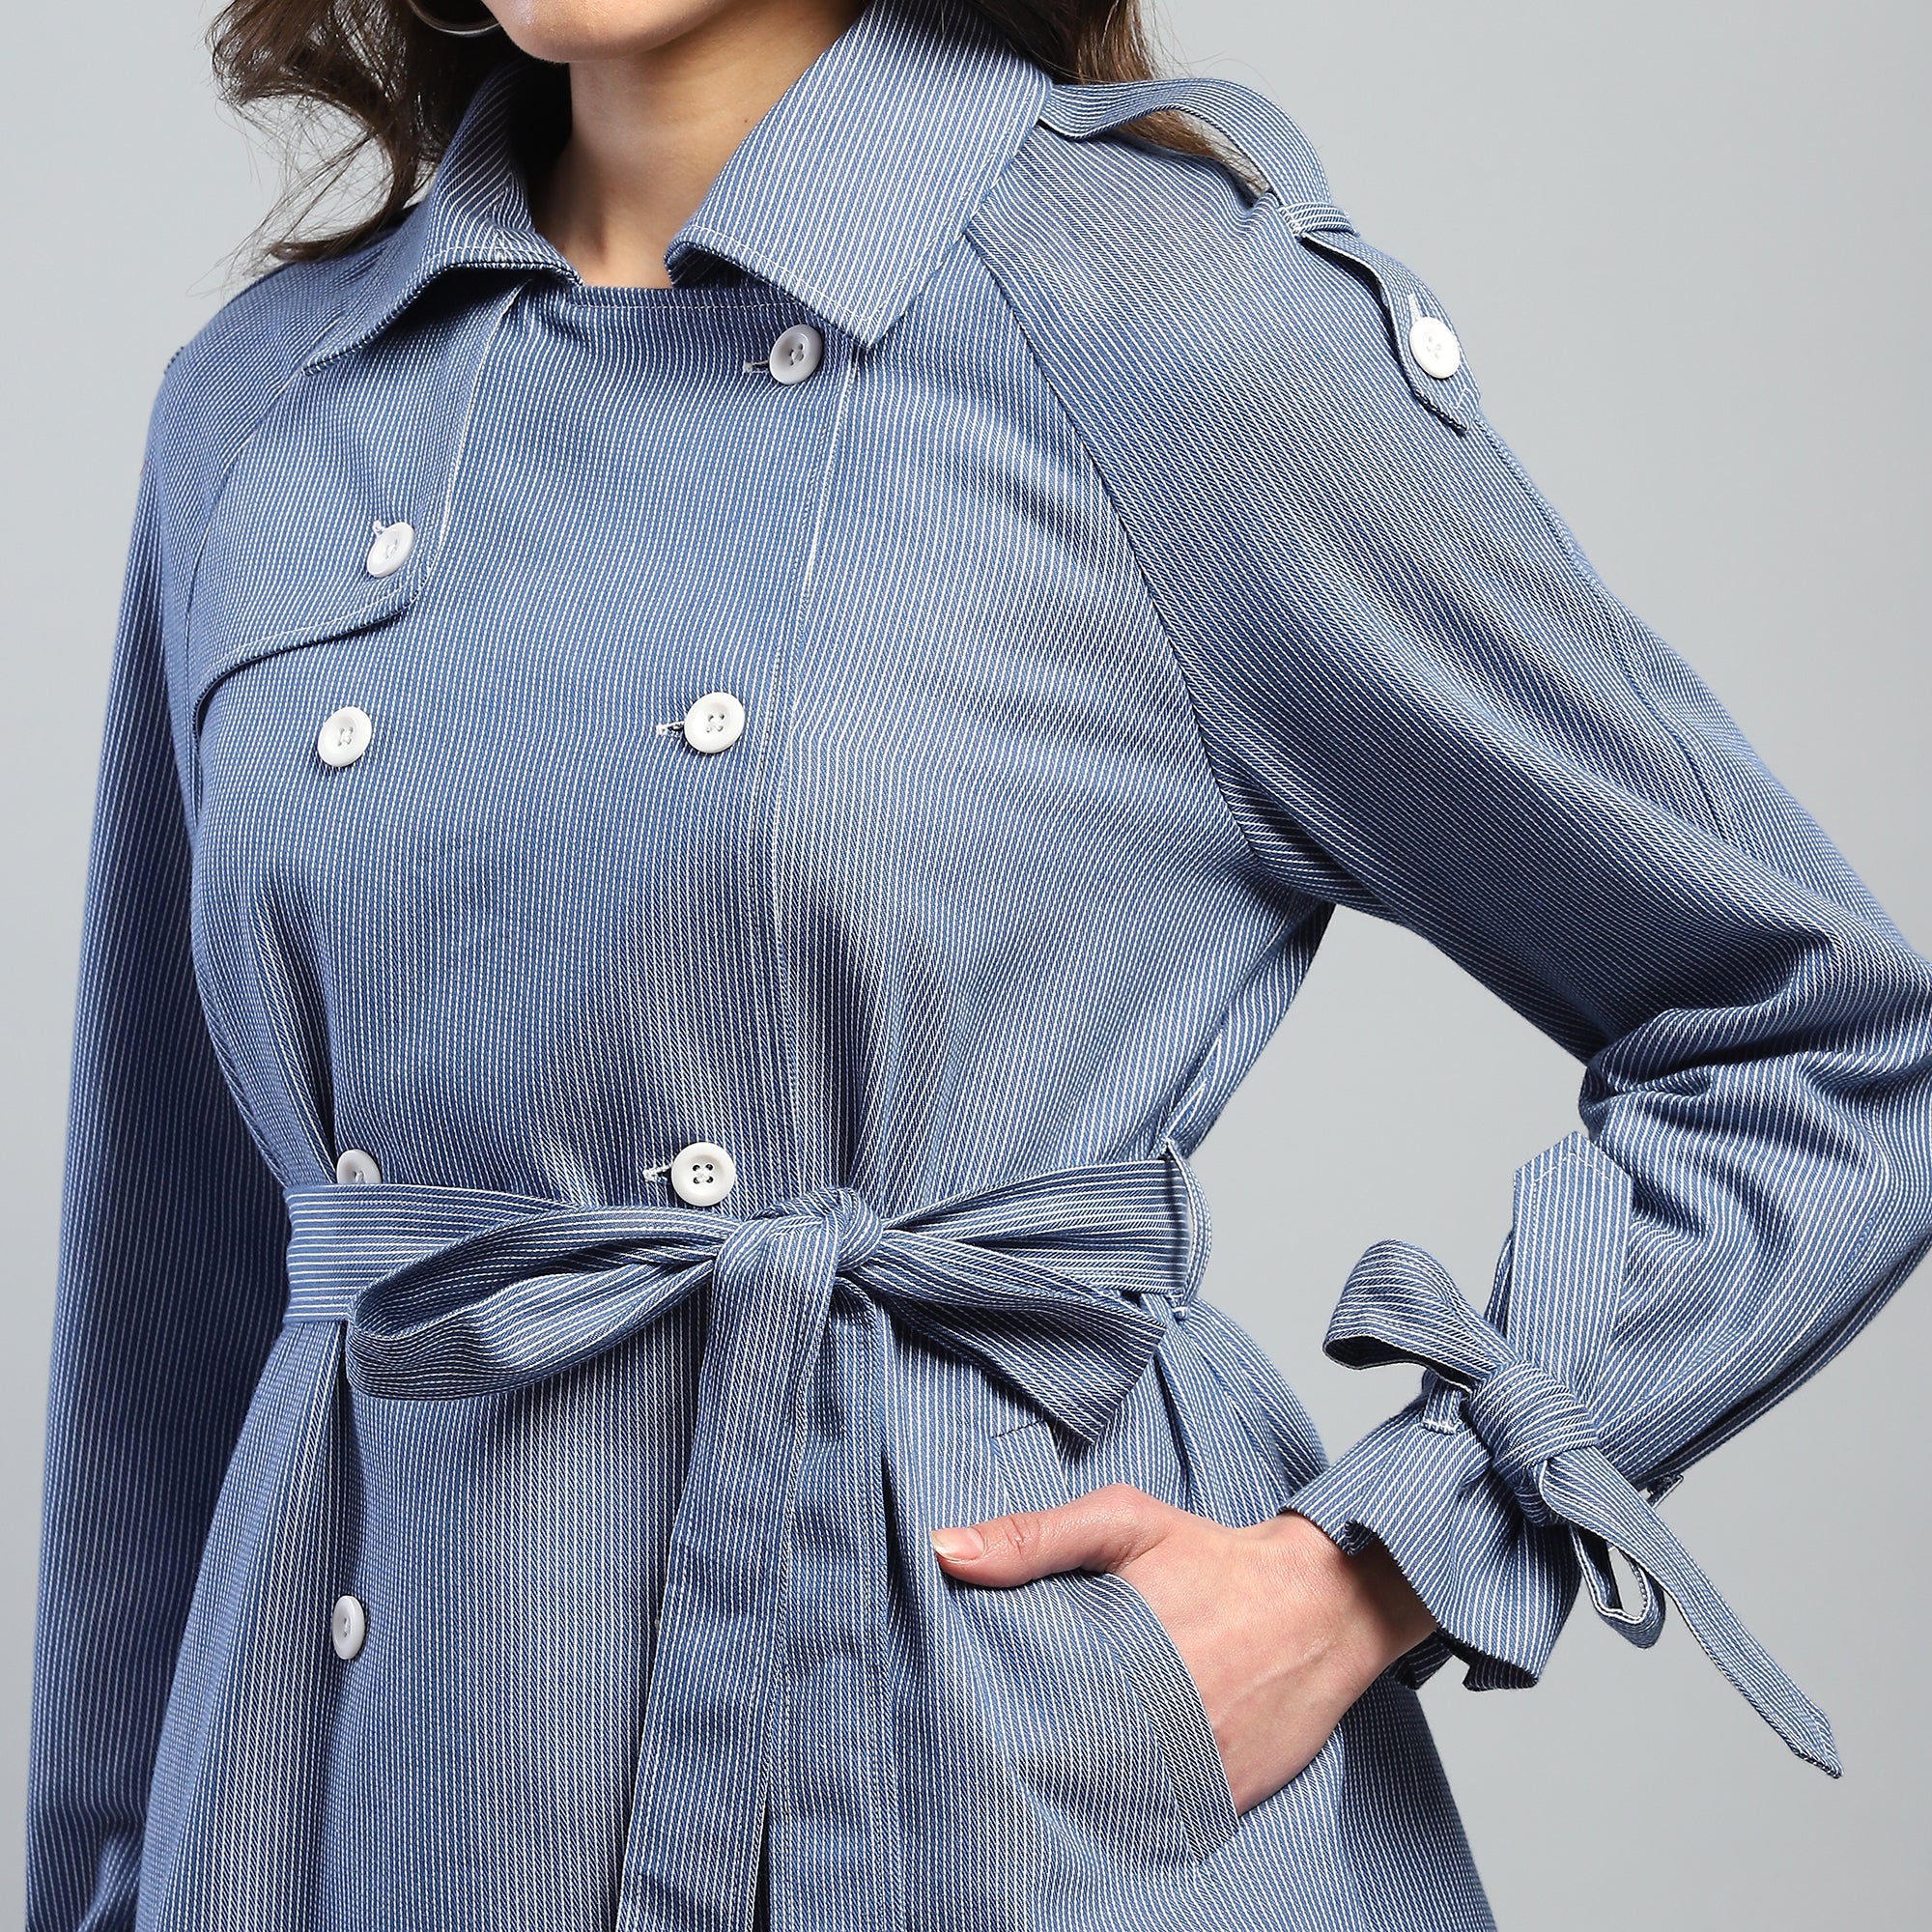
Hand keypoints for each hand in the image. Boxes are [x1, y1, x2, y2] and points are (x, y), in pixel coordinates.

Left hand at [929, 1487, 1436, 1813]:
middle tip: (999, 1744)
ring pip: (1105, 1801)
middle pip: (1058, 1759)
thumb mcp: (1124, 1522)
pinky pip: (1158, 1822)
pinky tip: (1106, 1790)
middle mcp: (1158, 1715)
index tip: (961, 1711)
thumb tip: (944, 1552)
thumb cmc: (1214, 1558)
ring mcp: (1193, 1765)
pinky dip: (1129, 1813)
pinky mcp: (1223, 1798)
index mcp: (1119, 1648)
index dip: (989, 1713)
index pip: (1024, 1702)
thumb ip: (1033, 1536)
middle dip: (1027, 1754)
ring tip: (1047, 1771)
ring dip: (1075, 1789)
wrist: (1323, 1602)